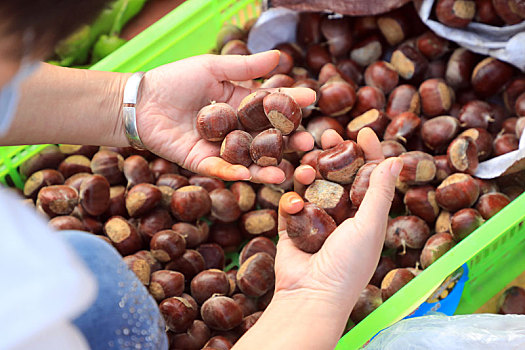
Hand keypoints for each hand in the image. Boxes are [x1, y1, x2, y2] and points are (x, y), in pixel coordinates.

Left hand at [134, 51, 315, 183]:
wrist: (142, 100)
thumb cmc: (175, 80)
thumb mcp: (213, 67)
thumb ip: (245, 67)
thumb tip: (279, 56)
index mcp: (238, 104)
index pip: (270, 105)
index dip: (290, 102)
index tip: (313, 99)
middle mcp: (233, 128)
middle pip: (265, 137)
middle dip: (286, 141)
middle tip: (308, 142)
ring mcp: (218, 147)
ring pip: (246, 160)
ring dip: (265, 167)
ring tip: (284, 172)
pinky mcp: (200, 162)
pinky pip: (219, 169)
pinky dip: (234, 174)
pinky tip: (250, 176)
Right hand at [275, 128, 402, 309]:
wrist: (311, 295)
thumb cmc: (348, 265)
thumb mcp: (370, 225)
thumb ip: (379, 192)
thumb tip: (397, 159)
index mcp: (366, 216)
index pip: (369, 177)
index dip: (368, 154)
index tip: (363, 131)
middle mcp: (342, 217)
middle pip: (338, 176)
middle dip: (333, 155)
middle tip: (326, 135)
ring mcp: (316, 222)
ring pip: (312, 186)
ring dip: (309, 174)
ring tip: (306, 169)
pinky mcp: (293, 228)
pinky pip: (291, 205)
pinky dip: (291, 202)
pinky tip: (294, 205)